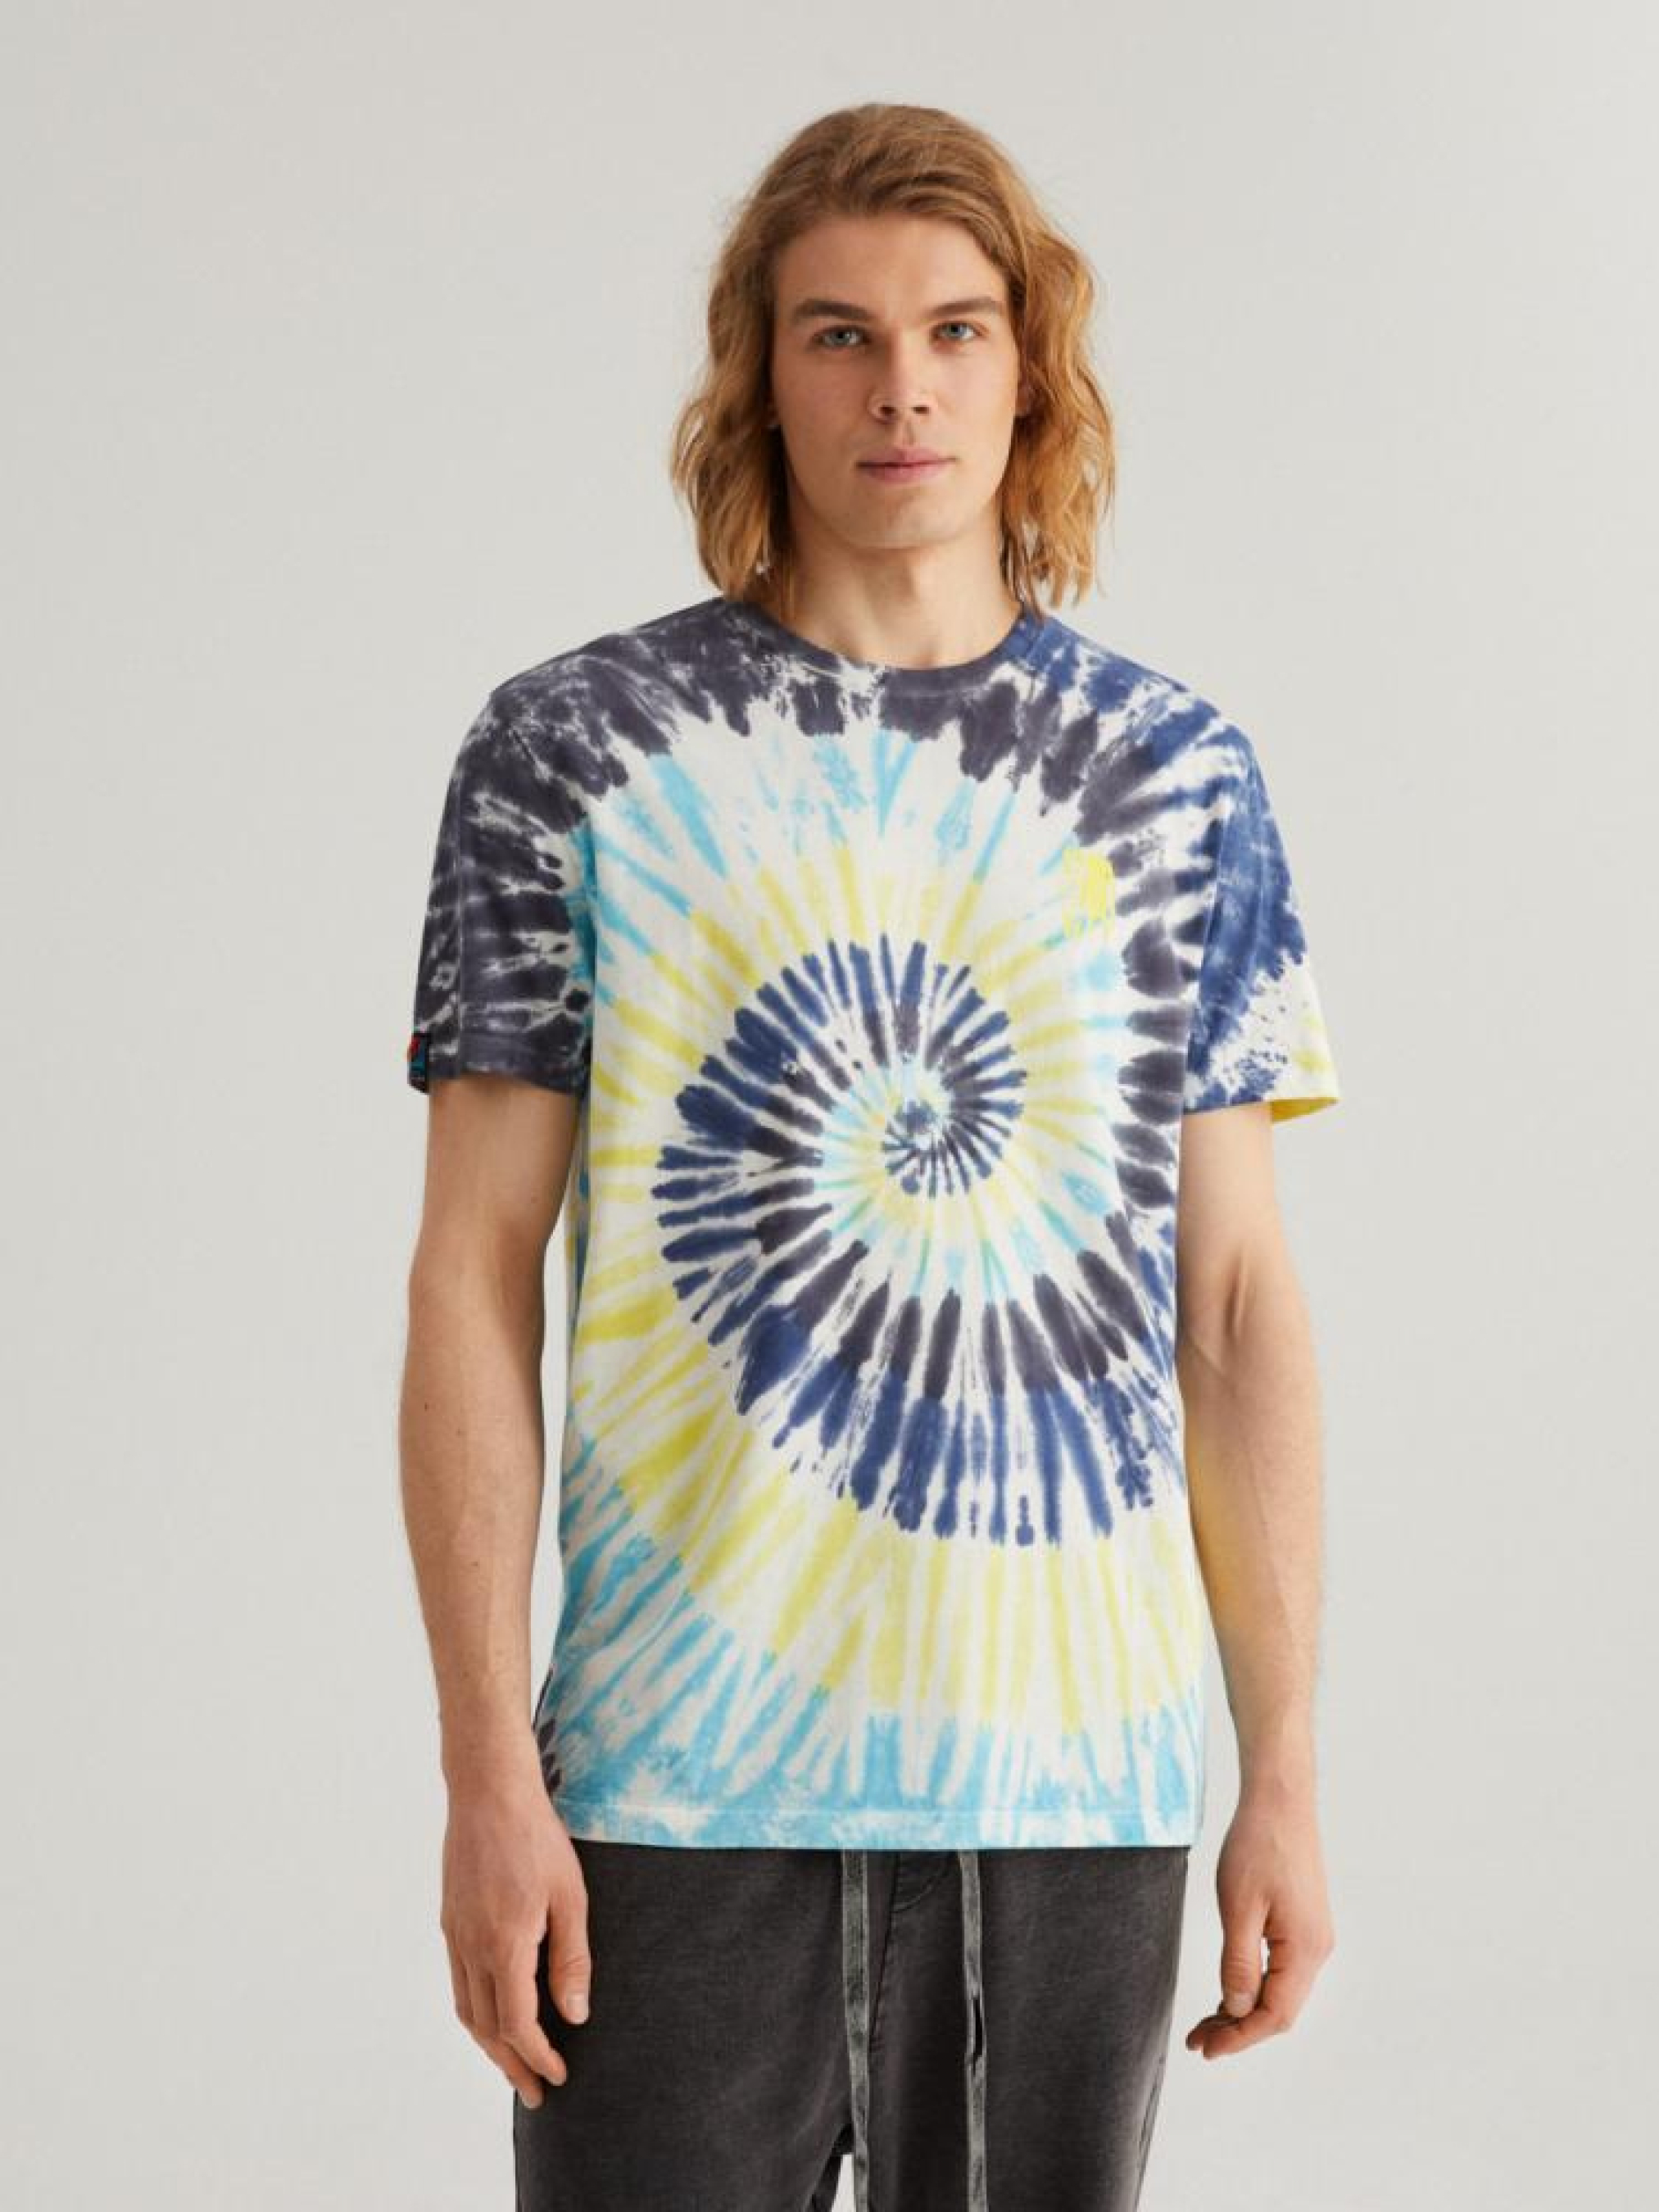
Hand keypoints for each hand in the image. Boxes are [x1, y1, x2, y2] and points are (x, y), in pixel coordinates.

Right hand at [439, 1760, 593, 2108]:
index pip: (515, 2024)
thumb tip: (575, 2016)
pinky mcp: (450, 1921)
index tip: (558, 2077)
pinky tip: (494, 2015)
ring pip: (466, 2009)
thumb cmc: (537, 1837)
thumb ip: (572, 1959)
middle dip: (511, 2065)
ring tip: (514, 2065)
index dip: (537, 2057)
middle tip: (535, 2094)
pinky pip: (459, 1983)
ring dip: (489, 2045)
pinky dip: (476, 2012)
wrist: (488, 1791)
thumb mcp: (570, 1895)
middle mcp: (471, 1947)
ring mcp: (455, 1934)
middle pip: (485, 2028)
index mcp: (504, 1944)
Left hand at [1184, 1778, 1334, 2060]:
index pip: (1275, 2016)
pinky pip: (1279, 1970)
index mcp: (1305, 1949)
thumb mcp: (1239, 1908)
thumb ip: (1239, 1964)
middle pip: (1280, 2010)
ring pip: (1280, 1992)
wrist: (1280, 1800)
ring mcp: (1312, 1937)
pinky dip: (1253, 1987)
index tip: (1206, 2048)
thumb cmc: (1257, 1846)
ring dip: (1245, 2011)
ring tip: (1206, 2024)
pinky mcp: (1302, 1924)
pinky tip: (1228, 1994)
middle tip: (1198, 2041)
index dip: (1240, 2037)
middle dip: (1239, 2030)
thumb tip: (1239, 2012)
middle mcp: (1317, 1949)